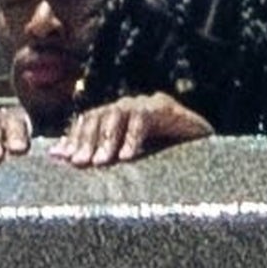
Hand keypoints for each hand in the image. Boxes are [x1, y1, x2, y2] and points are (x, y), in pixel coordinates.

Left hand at [49, 92, 212, 166]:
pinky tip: (127, 157)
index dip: (72, 137)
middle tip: (79, 164)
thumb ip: (106, 157)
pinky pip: (144, 119)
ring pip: (118, 115)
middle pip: (98, 116)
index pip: (88, 121)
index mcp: (117, 117)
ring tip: (100, 163)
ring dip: (107, 140)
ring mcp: (147, 103)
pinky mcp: (166, 107)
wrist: (207, 148)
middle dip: (85, 140)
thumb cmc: (168, 158)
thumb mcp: (133, 159)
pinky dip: (133, 138)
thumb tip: (63, 159)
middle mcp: (129, 107)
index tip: (59, 158)